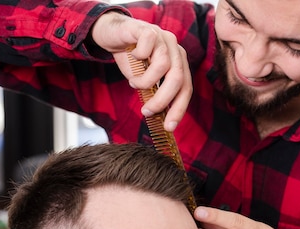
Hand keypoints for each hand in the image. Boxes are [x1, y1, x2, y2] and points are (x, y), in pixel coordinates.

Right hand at [90, 12, 191, 131]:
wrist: (114, 35)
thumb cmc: (131, 59)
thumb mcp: (144, 80)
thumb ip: (153, 93)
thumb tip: (157, 116)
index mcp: (178, 63)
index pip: (186, 88)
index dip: (178, 109)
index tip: (168, 127)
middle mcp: (175, 49)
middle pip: (177, 79)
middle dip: (161, 100)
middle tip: (146, 111)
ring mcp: (163, 37)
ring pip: (163, 65)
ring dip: (145, 81)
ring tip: (133, 83)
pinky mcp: (147, 29)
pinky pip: (147, 46)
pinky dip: (138, 57)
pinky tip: (132, 58)